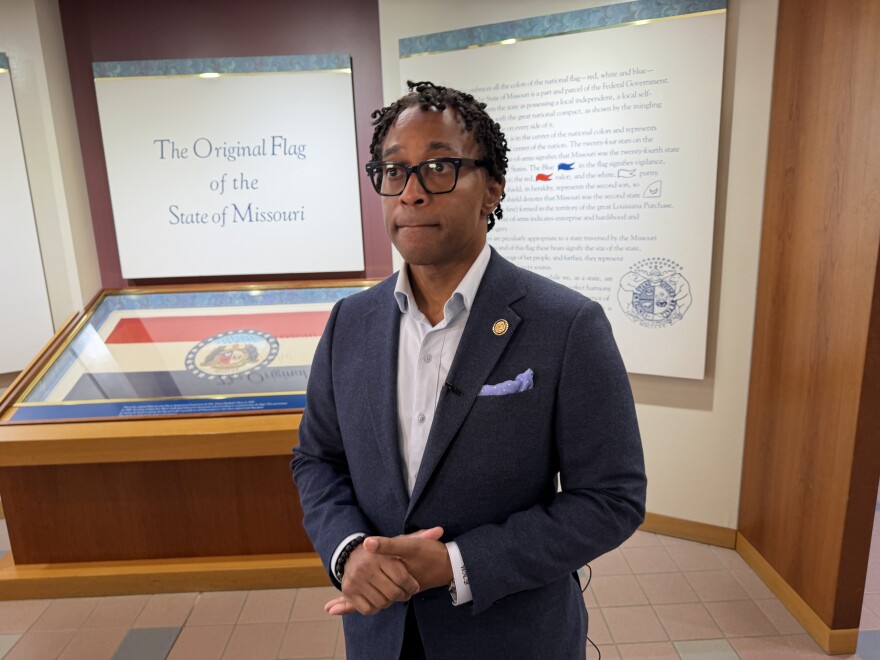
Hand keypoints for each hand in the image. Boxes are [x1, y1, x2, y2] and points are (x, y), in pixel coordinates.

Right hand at [324, 527, 444, 615]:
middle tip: (405, 593)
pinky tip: (379, 598)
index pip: (402, 577)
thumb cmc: (384, 553)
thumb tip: (440, 530)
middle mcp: (366, 566)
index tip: (414, 586)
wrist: (352, 555)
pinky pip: (368, 609)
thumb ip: (421, 537)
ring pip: (382, 602)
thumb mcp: (401, 543)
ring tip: (391, 594)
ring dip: (389, 602)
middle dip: (403, 596)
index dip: (411, 586)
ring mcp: (355, 579)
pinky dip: (376, 607)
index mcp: (381, 555)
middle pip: (393, 593)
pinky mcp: (348, 591)